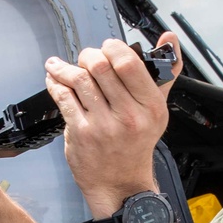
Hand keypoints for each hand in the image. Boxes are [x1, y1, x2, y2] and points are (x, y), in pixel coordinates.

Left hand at [44, 34, 181, 215]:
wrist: (120, 184)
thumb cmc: (136, 144)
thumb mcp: (156, 111)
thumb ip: (163, 73)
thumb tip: (169, 38)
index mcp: (151, 106)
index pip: (128, 63)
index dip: (112, 48)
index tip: (107, 48)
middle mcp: (129, 116)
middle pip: (100, 66)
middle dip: (87, 55)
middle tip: (84, 59)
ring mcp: (103, 126)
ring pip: (78, 80)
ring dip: (65, 68)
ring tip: (60, 66)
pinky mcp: (81, 133)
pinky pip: (64, 98)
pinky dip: (55, 84)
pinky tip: (54, 80)